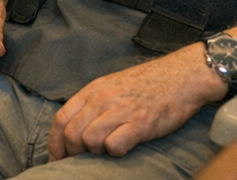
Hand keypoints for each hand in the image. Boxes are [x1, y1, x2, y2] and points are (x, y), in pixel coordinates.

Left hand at [48, 45, 224, 159]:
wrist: (181, 76)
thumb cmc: (149, 84)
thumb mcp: (113, 86)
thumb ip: (94, 103)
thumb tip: (75, 129)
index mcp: (94, 90)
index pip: (60, 119)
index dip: (54, 143)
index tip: (57, 158)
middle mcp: (103, 99)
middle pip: (71, 134)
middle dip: (73, 153)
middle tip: (83, 160)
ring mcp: (121, 110)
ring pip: (89, 140)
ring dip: (95, 152)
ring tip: (108, 149)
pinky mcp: (140, 123)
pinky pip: (114, 146)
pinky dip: (115, 152)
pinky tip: (125, 147)